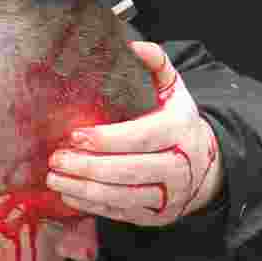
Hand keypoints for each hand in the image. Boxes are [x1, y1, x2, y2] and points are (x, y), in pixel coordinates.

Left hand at [46, 41, 223, 224]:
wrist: (206, 168)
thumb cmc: (177, 124)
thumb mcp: (174, 91)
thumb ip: (157, 65)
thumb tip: (134, 44)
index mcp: (180, 130)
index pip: (141, 137)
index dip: (107, 139)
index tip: (75, 135)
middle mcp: (179, 166)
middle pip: (129, 170)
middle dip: (88, 166)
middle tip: (56, 159)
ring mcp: (168, 195)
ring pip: (122, 196)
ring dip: (84, 189)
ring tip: (54, 178)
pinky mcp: (155, 216)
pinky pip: (120, 213)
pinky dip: (92, 206)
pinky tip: (69, 194)